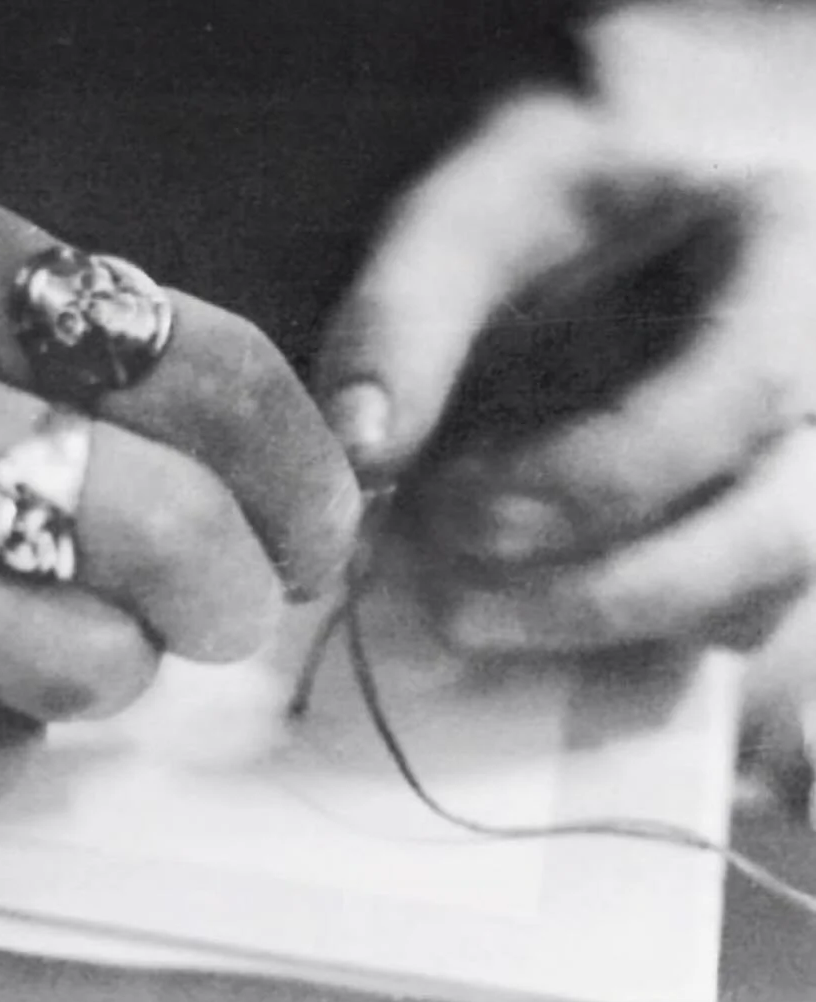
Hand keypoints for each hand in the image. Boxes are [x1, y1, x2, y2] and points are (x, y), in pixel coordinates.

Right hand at [0, 178, 358, 766]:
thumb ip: (44, 339)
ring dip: (98, 672)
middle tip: (224, 609)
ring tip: (39, 634)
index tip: (316, 524)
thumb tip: (214, 443)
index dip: (304, 469)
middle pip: (177, 537)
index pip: (216, 374)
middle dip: (237, 597)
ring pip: (88, 668)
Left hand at [317, 5, 815, 655]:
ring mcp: (800, 471)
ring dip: (607, 629)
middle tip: (450, 600)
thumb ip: (401, 319)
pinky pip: (719, 631)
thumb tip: (359, 447)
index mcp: (788, 252)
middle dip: (602, 588)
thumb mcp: (460, 223)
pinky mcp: (750, 544)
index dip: (599, 476)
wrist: (589, 250)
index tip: (456, 507)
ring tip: (461, 615)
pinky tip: (518, 626)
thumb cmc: (536, 221)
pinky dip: (619, 650)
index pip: (743, 389)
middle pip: (773, 532)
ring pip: (754, 600)